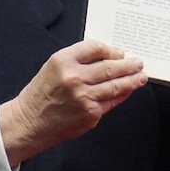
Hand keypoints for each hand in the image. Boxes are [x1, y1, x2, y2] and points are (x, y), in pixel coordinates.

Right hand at [0, 39, 147, 166]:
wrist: (29, 122)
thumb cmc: (40, 95)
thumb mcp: (53, 67)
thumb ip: (78, 60)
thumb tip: (107, 57)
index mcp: (63, 61)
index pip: (95, 48)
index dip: (111, 50)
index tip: (119, 52)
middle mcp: (74, 78)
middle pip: (110, 66)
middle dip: (128, 65)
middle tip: (138, 63)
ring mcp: (84, 97)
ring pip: (116, 85)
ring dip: (132, 80)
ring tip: (141, 76)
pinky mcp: (90, 114)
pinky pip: (112, 101)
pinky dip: (123, 95)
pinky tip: (128, 90)